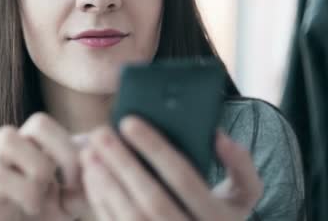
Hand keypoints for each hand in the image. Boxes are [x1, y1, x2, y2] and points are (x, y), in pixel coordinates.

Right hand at [0, 112, 86, 220]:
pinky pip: (1, 176)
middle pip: (38, 121)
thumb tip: (91, 159)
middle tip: (71, 184)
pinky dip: (28, 195)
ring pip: (9, 139)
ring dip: (38, 169)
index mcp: (33, 144)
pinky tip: (31, 208)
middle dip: (64, 152)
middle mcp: (12, 148)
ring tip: (43, 194)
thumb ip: (84, 183)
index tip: (81, 180)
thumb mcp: (72, 202)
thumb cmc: (42, 218)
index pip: (52, 123)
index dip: (71, 146)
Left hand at [80, 117, 262, 220]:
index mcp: (220, 218)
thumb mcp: (243, 195)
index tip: (128, 121)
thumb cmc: (220, 214)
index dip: (156, 149)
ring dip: (106, 184)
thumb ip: (240, 164)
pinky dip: (101, 202)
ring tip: (89, 154)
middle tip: (100, 133)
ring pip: (131, 218)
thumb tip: (218, 135)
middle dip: (122, 163)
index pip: (185, 178)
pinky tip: (92, 177)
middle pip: (152, 198)